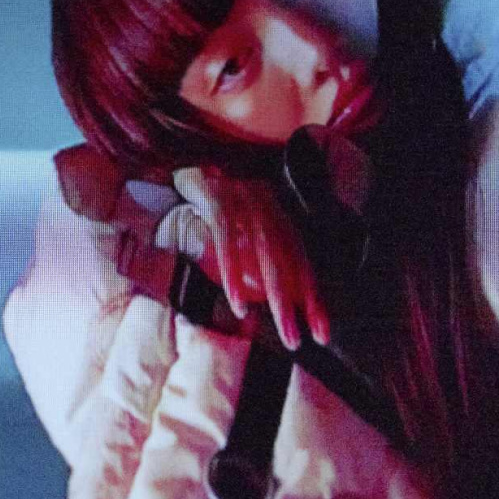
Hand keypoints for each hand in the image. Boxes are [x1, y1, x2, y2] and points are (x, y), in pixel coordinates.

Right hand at [173, 165, 330, 349]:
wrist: (176, 159)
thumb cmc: (205, 202)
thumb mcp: (236, 228)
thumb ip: (252, 256)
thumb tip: (266, 298)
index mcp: (275, 213)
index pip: (302, 260)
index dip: (313, 297)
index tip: (322, 332)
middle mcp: (267, 204)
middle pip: (292, 259)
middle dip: (302, 304)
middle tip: (301, 340)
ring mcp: (243, 199)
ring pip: (268, 253)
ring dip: (278, 297)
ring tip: (284, 332)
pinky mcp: (217, 198)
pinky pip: (229, 241)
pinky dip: (234, 274)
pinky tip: (238, 304)